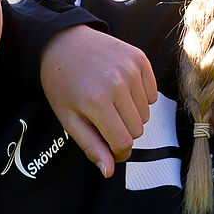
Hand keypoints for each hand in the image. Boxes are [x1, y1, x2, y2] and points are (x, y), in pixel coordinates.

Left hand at [40, 26, 157, 177]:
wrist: (64, 41)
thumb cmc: (62, 83)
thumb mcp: (68, 118)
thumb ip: (91, 145)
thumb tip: (109, 171)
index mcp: (96, 101)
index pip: (123, 142)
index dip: (118, 152)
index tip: (111, 150)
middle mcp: (117, 83)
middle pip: (137, 130)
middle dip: (122, 132)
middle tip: (104, 120)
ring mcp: (130, 69)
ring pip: (146, 114)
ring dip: (131, 115)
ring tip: (110, 102)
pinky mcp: (139, 58)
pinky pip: (152, 94)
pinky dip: (140, 98)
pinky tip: (121, 89)